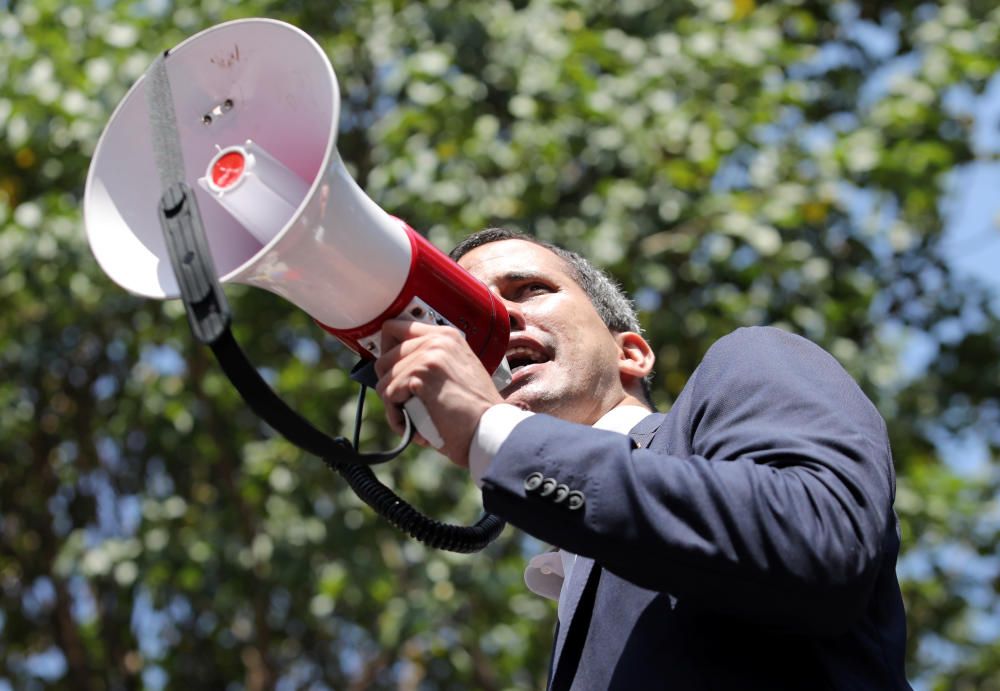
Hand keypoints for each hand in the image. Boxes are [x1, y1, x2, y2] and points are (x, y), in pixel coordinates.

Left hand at [374, 319, 503, 466]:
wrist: (492, 430)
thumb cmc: (476, 412)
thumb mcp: (457, 371)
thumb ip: (432, 361)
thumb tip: (393, 368)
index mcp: (446, 336)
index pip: (395, 328)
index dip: (386, 352)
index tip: (388, 372)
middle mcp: (437, 340)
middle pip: (384, 358)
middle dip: (389, 386)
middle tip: (405, 405)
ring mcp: (428, 356)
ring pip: (383, 381)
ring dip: (394, 406)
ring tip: (414, 420)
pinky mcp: (419, 376)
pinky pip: (389, 397)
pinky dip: (397, 418)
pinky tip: (415, 428)